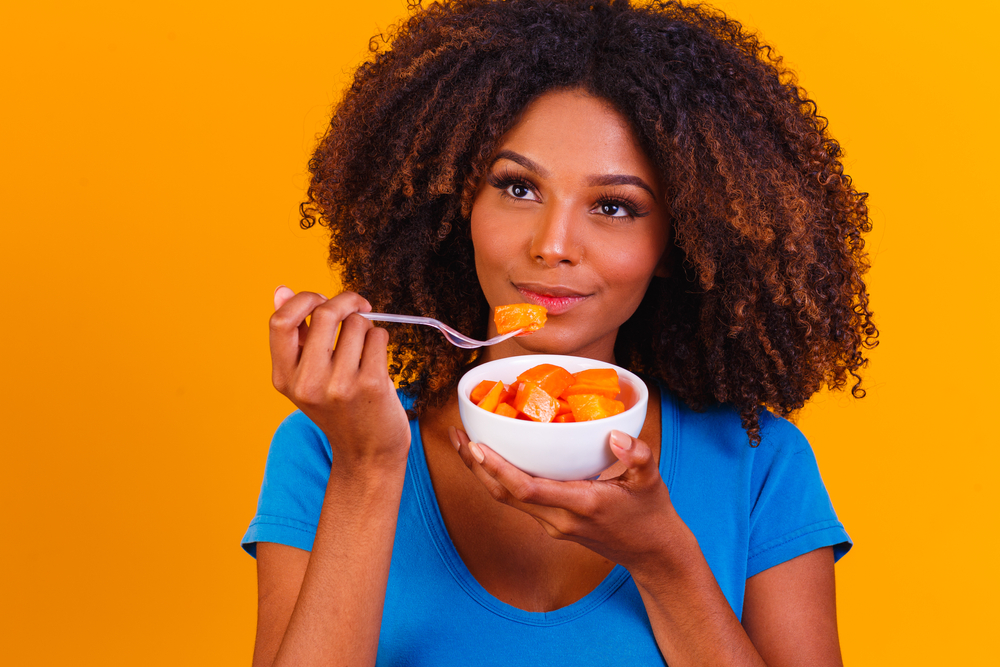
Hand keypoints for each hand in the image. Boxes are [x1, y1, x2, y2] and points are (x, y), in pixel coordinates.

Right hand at [270, 286, 410, 467]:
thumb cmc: (339, 407)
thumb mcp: (307, 377)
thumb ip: (297, 335)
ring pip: (357, 323)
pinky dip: (380, 340)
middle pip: (324, 313)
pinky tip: (376, 361)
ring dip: (366, 326)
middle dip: (345, 302)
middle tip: (357, 307)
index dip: (302, 300)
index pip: (280, 321)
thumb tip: (280, 290)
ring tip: (364, 350)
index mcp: (284, 378)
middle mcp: (308, 383)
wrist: (368, 453)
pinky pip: (378, 336)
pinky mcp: (371, 384)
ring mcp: (340, 385)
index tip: (320, 300)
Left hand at [449, 427, 683, 571]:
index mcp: (581, 504)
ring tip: (463, 444)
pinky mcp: (552, 524)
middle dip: (476, 466)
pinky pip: (518, 501)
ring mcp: (553, 525)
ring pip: (506, 500)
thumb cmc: (652, 514)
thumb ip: (638, 456)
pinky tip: (492, 459)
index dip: (498, 468)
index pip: (528, 490)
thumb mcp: (652, 480)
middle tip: (456, 435)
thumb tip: (615, 435)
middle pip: (505, 494)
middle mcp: (560, 518)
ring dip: (481, 473)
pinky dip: (499, 479)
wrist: (652, 554)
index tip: (476, 446)